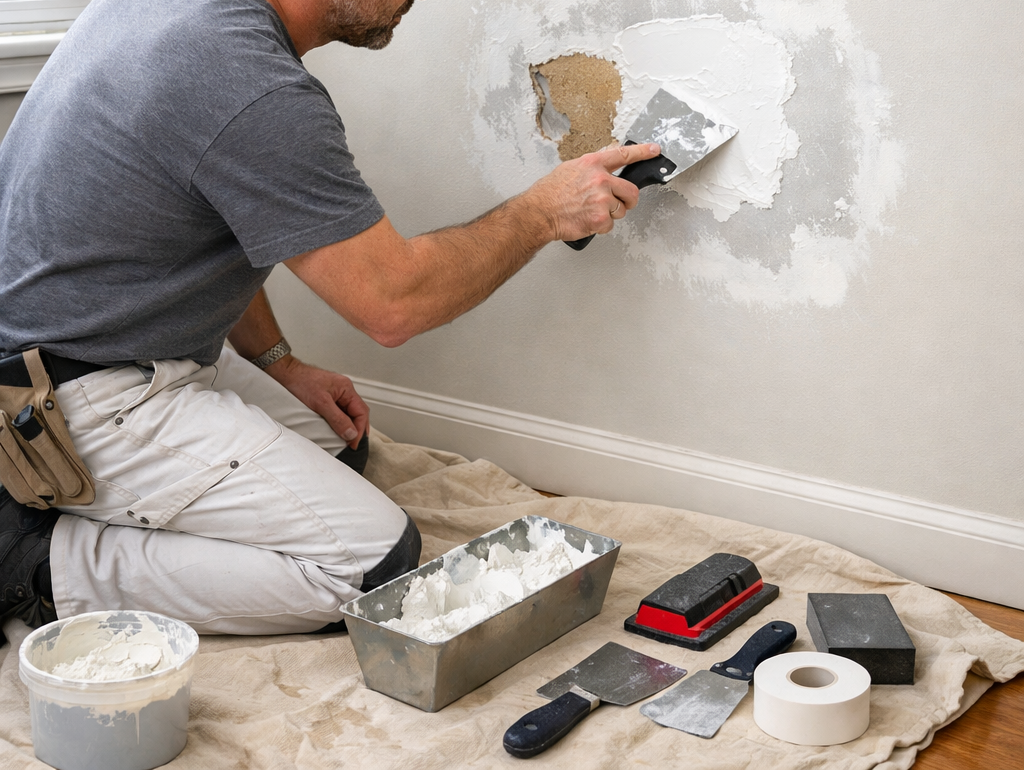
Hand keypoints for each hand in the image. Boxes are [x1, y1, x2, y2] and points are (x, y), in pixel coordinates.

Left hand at [264, 355, 368, 448]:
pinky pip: (339, 412)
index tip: (354, 443)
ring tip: (345, 440)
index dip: (360, 429)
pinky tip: (336, 430)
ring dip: (349, 426)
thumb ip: (338, 419)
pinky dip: (340, 422)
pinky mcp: (327, 398)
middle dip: (357, 429)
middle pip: (358, 413)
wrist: (285, 375)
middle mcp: (344, 391)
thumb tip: (351, 433)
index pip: (361, 412)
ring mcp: (336, 394)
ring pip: (349, 413)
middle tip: (352, 444)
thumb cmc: (301, 381)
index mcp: (346, 389)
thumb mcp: (321, 403)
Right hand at [526, 142, 661, 241]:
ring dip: (609, 215)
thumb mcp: (569, 170)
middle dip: (628, 201)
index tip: (654, 150)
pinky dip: (600, 227)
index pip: (623, 155)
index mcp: (592, 164)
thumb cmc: (549, 194)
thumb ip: (590, 169)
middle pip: (631, 191)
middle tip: (619, 205)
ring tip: (590, 212)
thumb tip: (602, 170)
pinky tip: (586, 221)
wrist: (538, 213)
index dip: (642, 152)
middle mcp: (600, 179)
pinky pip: (610, 225)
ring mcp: (602, 199)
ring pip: (621, 210)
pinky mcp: (601, 218)